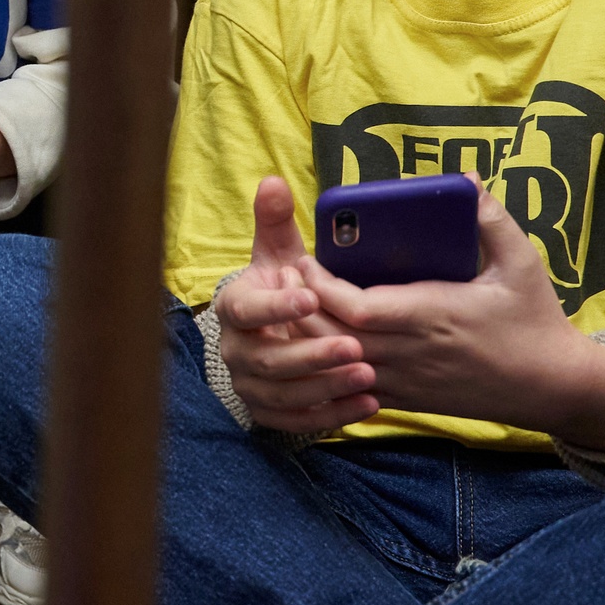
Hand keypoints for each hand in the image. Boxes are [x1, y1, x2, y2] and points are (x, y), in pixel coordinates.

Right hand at [215, 177, 381, 433]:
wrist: (272, 333)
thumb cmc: (281, 288)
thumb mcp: (278, 253)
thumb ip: (276, 220)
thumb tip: (273, 182)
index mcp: (234, 308)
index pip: (247, 310)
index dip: (277, 306)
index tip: (312, 298)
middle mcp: (235, 351)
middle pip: (269, 360)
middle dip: (313, 355)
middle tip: (355, 346)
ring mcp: (249, 385)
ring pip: (284, 394)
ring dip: (327, 386)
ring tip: (369, 374)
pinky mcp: (268, 413)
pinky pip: (297, 422)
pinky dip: (331, 416)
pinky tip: (367, 403)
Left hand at [307, 187, 604, 450]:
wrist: (550, 386)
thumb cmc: (534, 320)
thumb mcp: (522, 262)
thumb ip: (492, 219)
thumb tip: (465, 179)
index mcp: (433, 314)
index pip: (357, 308)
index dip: (321, 287)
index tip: (306, 259)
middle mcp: (412, 352)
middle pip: (334, 336)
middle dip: (300, 307)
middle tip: (283, 276)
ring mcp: (406, 380)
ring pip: (336, 363)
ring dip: (308, 336)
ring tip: (291, 303)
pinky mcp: (406, 400)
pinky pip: (351, 385)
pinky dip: (326, 365)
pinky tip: (313, 341)